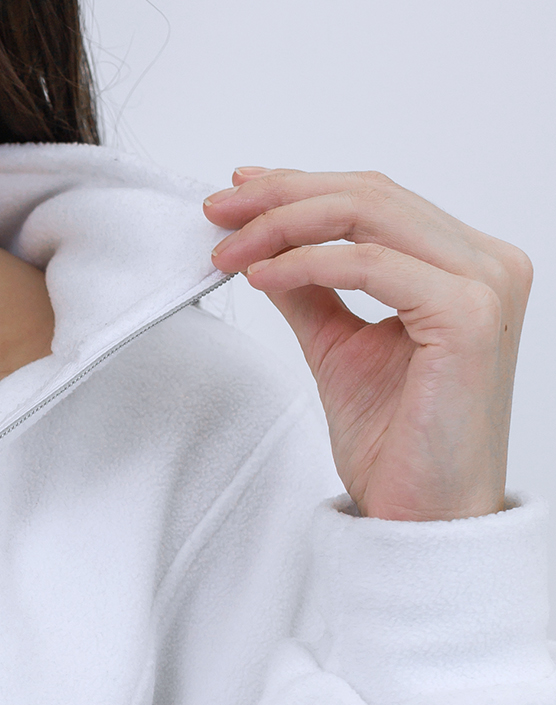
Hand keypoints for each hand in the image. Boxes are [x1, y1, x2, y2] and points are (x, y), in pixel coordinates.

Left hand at [202, 168, 530, 521]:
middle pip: (371, 195)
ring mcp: (485, 284)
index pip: (377, 200)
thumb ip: (312, 291)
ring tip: (228, 248)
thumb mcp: (339, 349)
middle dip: (282, 196)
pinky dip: (307, 264)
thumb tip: (265, 248)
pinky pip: (371, 265)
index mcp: (466, 264)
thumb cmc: (398, 447)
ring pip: (369, 215)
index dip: (301, 187)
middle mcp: (486, 263)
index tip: (237, 194)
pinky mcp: (468, 314)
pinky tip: (261, 278)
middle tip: (218, 212)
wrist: (424, 516)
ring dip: (284, 224)